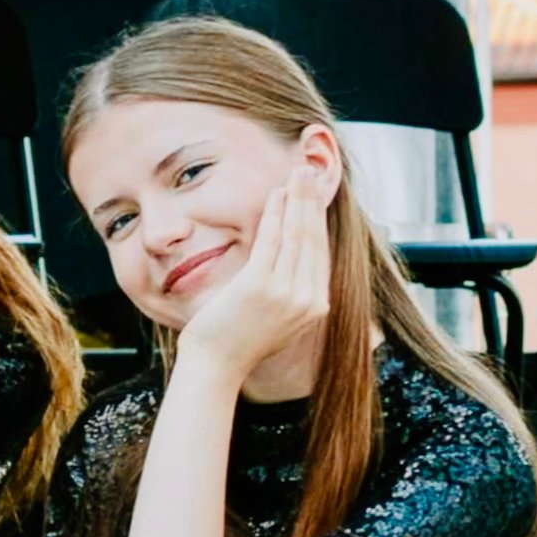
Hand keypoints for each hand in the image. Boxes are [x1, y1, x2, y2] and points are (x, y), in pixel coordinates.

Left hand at [178, 166, 330, 376]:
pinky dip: (275, 214)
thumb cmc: (238, 341)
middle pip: (313, 240)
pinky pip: (271, 241)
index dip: (319, 221)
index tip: (317, 196)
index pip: (321, 254)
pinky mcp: (259, 286)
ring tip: (298, 173)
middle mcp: (307, 300)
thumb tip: (293, 266)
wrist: (216, 365)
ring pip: (297, 236)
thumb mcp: (277, 318)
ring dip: (298, 200)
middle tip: (311, 172)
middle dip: (313, 202)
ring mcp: (285, 293)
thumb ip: (291, 294)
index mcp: (315, 308)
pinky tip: (276, 194)